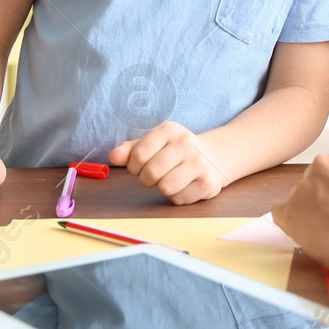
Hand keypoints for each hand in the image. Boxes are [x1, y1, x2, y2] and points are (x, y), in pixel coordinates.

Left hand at [111, 121, 226, 204]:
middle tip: (156, 175)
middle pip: (151, 173)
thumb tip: (113, 156)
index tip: (141, 165)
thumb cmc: (175, 152)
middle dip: (147, 179)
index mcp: (170, 130)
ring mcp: (200, 163)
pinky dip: (178, 196)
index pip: (139, 154)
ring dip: (163, 188)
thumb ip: (130, 150)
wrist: (214, 157)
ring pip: (166, 187)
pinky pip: (179, 198)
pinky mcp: (208, 183)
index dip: (134, 166)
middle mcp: (187, 143)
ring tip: (171, 179)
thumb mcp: (153, 144)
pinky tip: (186, 185)